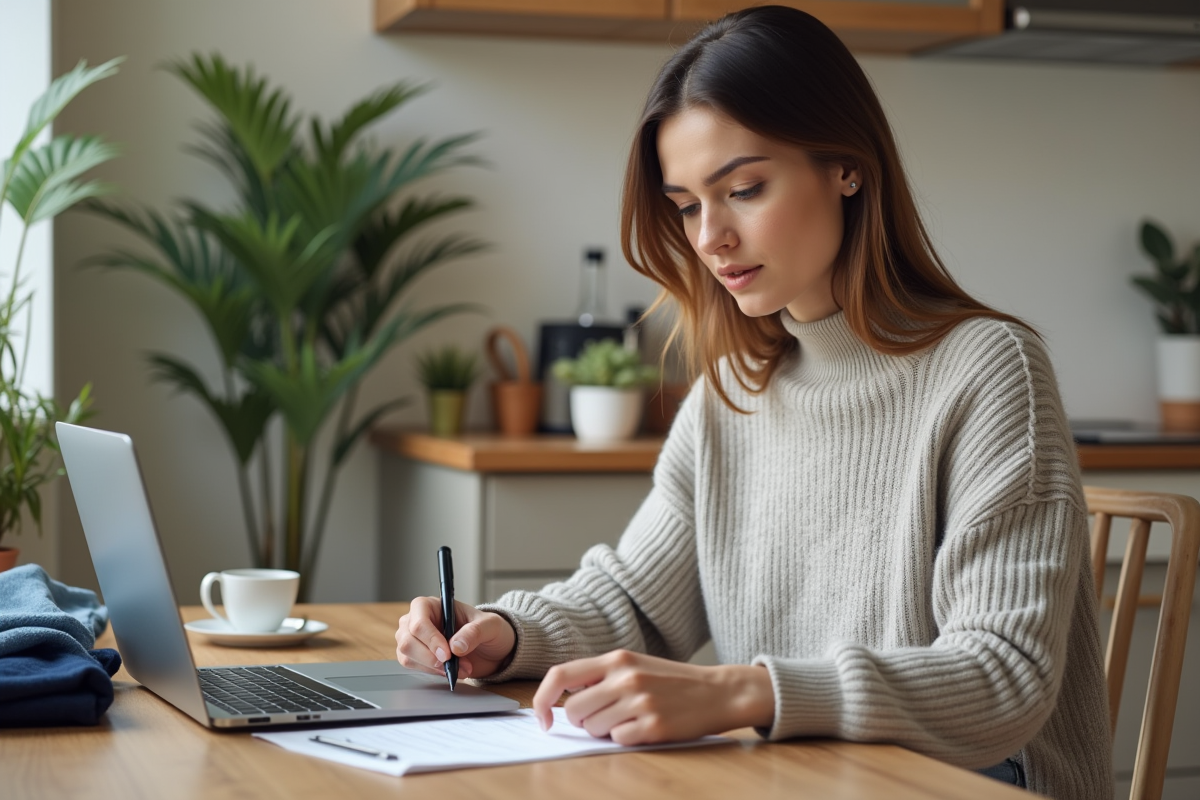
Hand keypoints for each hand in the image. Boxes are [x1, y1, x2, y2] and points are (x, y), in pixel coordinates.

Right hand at [395, 596, 515, 679]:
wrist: (489, 648)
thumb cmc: (486, 629)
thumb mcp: (490, 625)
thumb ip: (474, 632)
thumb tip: (455, 646)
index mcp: (430, 605)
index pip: (419, 621)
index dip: (430, 639)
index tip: (447, 654)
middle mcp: (416, 620)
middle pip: (408, 641)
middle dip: (431, 658)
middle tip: (454, 665)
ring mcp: (413, 639)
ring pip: (407, 657)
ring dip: (434, 668)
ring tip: (460, 668)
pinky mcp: (415, 656)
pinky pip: (413, 667)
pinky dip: (433, 672)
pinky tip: (451, 671)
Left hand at [531, 650, 774, 744]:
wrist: (718, 691)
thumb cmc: (671, 681)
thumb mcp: (635, 665)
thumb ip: (600, 676)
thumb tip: (559, 700)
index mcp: (617, 659)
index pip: (561, 675)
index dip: (542, 699)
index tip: (542, 719)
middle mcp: (625, 677)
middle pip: (573, 710)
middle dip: (583, 721)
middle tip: (608, 716)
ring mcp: (639, 702)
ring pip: (593, 729)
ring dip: (605, 731)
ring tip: (631, 719)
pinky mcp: (653, 726)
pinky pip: (617, 741)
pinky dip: (625, 739)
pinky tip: (644, 727)